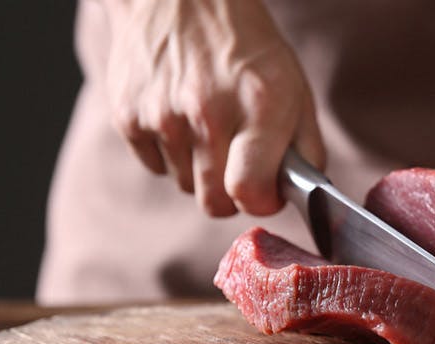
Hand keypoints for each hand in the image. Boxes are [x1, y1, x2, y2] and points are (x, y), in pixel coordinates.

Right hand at [103, 0, 323, 215]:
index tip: (264, 191)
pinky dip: (169, 152)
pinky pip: (155, 165)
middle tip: (236, 165)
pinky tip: (179, 116)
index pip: (250, 193)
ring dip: (198, 169)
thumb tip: (301, 196)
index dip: (260, 201)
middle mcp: (208, 112)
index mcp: (259, 106)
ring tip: (206, 125)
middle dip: (229, 195)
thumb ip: (306, 148)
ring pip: (184, 185)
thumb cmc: (246, 48)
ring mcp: (163, 115)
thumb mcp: (294, 88)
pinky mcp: (128, 116)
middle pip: (213, 204)